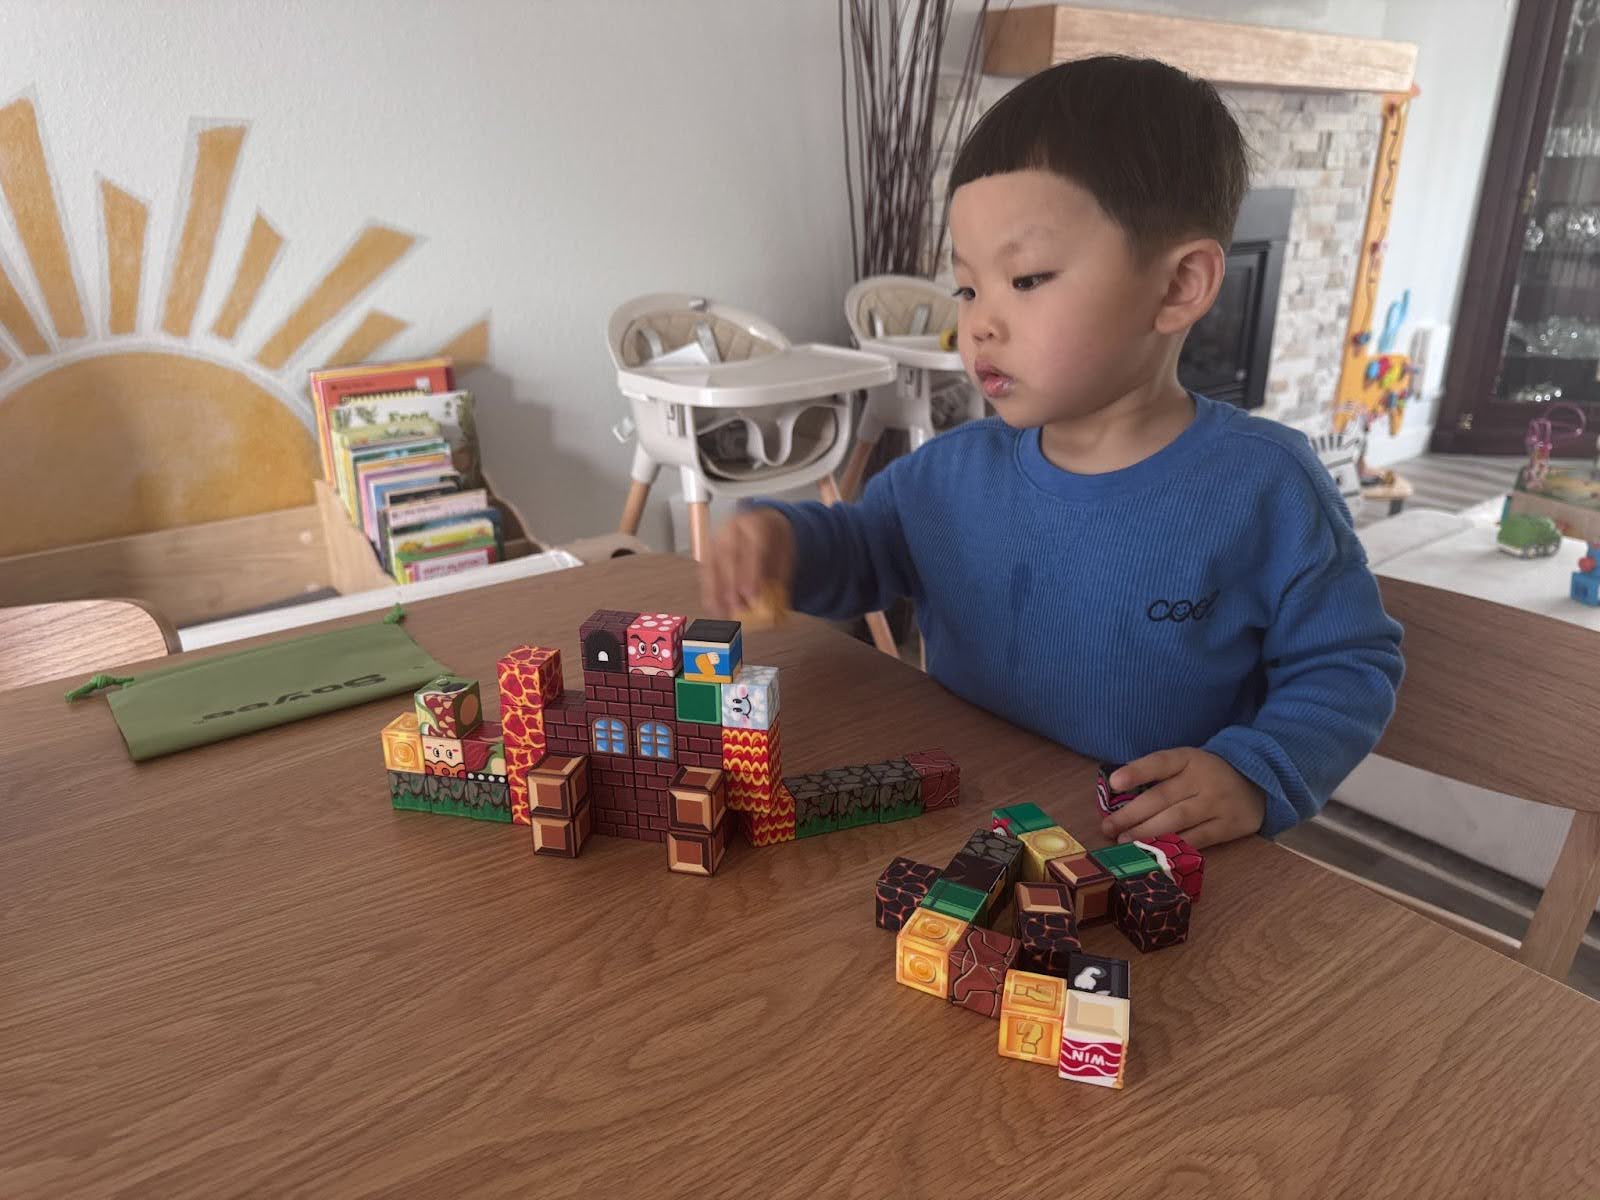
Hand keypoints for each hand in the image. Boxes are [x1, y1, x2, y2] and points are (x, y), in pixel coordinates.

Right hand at [700, 507, 794, 616]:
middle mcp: (734, 529)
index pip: (754, 547)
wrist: (762, 521)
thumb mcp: (785, 553)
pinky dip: (708, 591)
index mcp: (757, 525)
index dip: (751, 572)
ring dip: (715, 590)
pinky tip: (713, 607)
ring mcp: (718, 538)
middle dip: (731, 583)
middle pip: (729, 555)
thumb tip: (772, 602)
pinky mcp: (708, 550)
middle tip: (736, 607)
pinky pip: (705, 571)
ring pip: (712, 564)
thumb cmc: (774, 541)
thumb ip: (779, 575)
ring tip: (722, 613)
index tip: (751, 594)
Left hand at [1099, 748, 1264, 849]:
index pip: (1160, 762)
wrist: (1257, 781)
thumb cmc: (1206, 774)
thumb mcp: (1186, 763)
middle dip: (1131, 814)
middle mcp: (1202, 779)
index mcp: (1188, 758)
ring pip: (1177, 820)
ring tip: (1124, 842)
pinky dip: (1174, 847)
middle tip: (1108, 827)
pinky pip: (1197, 839)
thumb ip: (1158, 776)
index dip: (1137, 771)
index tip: (1114, 782)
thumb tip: (1117, 797)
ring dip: (1147, 833)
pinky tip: (1154, 853)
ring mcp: (1217, 803)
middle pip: (1162, 797)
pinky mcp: (1229, 826)